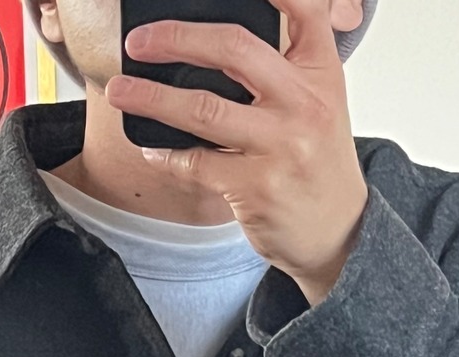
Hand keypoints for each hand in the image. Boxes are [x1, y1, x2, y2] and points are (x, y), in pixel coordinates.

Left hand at [107, 0, 369, 305]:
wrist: (337, 232)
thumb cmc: (317, 162)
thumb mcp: (321, 102)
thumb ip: (289, 64)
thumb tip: (223, 36)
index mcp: (321, 73)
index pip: (305, 8)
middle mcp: (304, 104)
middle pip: (233, 48)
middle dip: (176, 38)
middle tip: (139, 42)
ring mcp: (280, 147)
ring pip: (202, 108)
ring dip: (151, 97)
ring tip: (121, 91)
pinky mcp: (256, 187)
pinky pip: (196, 162)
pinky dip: (166, 152)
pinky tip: (152, 146)